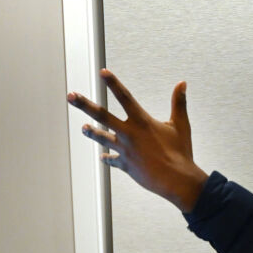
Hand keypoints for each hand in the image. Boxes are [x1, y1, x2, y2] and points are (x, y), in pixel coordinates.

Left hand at [67, 68, 208, 212]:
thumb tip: (182, 83)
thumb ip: (178, 103)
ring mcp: (125, 150)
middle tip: (70, 96)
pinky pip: (113, 161)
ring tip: (83, 129)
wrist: (176, 180)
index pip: (125, 97)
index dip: (113, 83)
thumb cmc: (181, 152)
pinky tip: (102, 157)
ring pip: (103, 138)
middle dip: (85, 105)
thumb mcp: (180, 125)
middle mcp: (129, 133)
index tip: (102, 72)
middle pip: (102, 115)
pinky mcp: (126, 165)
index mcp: (142, 121)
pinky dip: (108, 158)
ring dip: (92, 133)